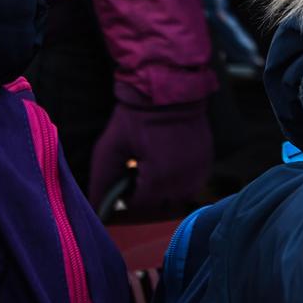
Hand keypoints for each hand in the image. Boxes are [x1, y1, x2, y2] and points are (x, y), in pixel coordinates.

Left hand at [89, 100, 211, 217]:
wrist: (167, 92)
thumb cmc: (134, 119)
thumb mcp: (109, 149)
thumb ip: (101, 182)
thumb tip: (95, 210)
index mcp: (157, 178)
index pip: (141, 207)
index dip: (128, 199)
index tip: (124, 184)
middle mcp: (182, 180)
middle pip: (162, 207)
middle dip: (148, 198)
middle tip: (138, 178)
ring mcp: (198, 171)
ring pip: (182, 199)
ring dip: (168, 194)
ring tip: (156, 175)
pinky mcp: (207, 161)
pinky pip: (196, 185)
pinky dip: (183, 183)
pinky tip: (171, 167)